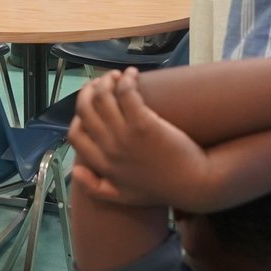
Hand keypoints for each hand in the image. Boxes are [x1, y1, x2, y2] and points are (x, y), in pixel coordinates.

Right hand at [69, 68, 211, 206]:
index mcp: (103, 164)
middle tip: (102, 83)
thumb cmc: (162, 189)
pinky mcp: (144, 124)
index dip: (78, 116)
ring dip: (106, 80)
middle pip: (86, 110)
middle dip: (89, 90)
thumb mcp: (123, 196)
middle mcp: (109, 149)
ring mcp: (125, 136)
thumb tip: (75, 170)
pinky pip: (125, 92)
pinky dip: (126, 79)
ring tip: (117, 75)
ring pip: (102, 97)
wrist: (194, 184)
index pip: (75, 135)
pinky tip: (132, 74)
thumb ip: (96, 188)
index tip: (89, 107)